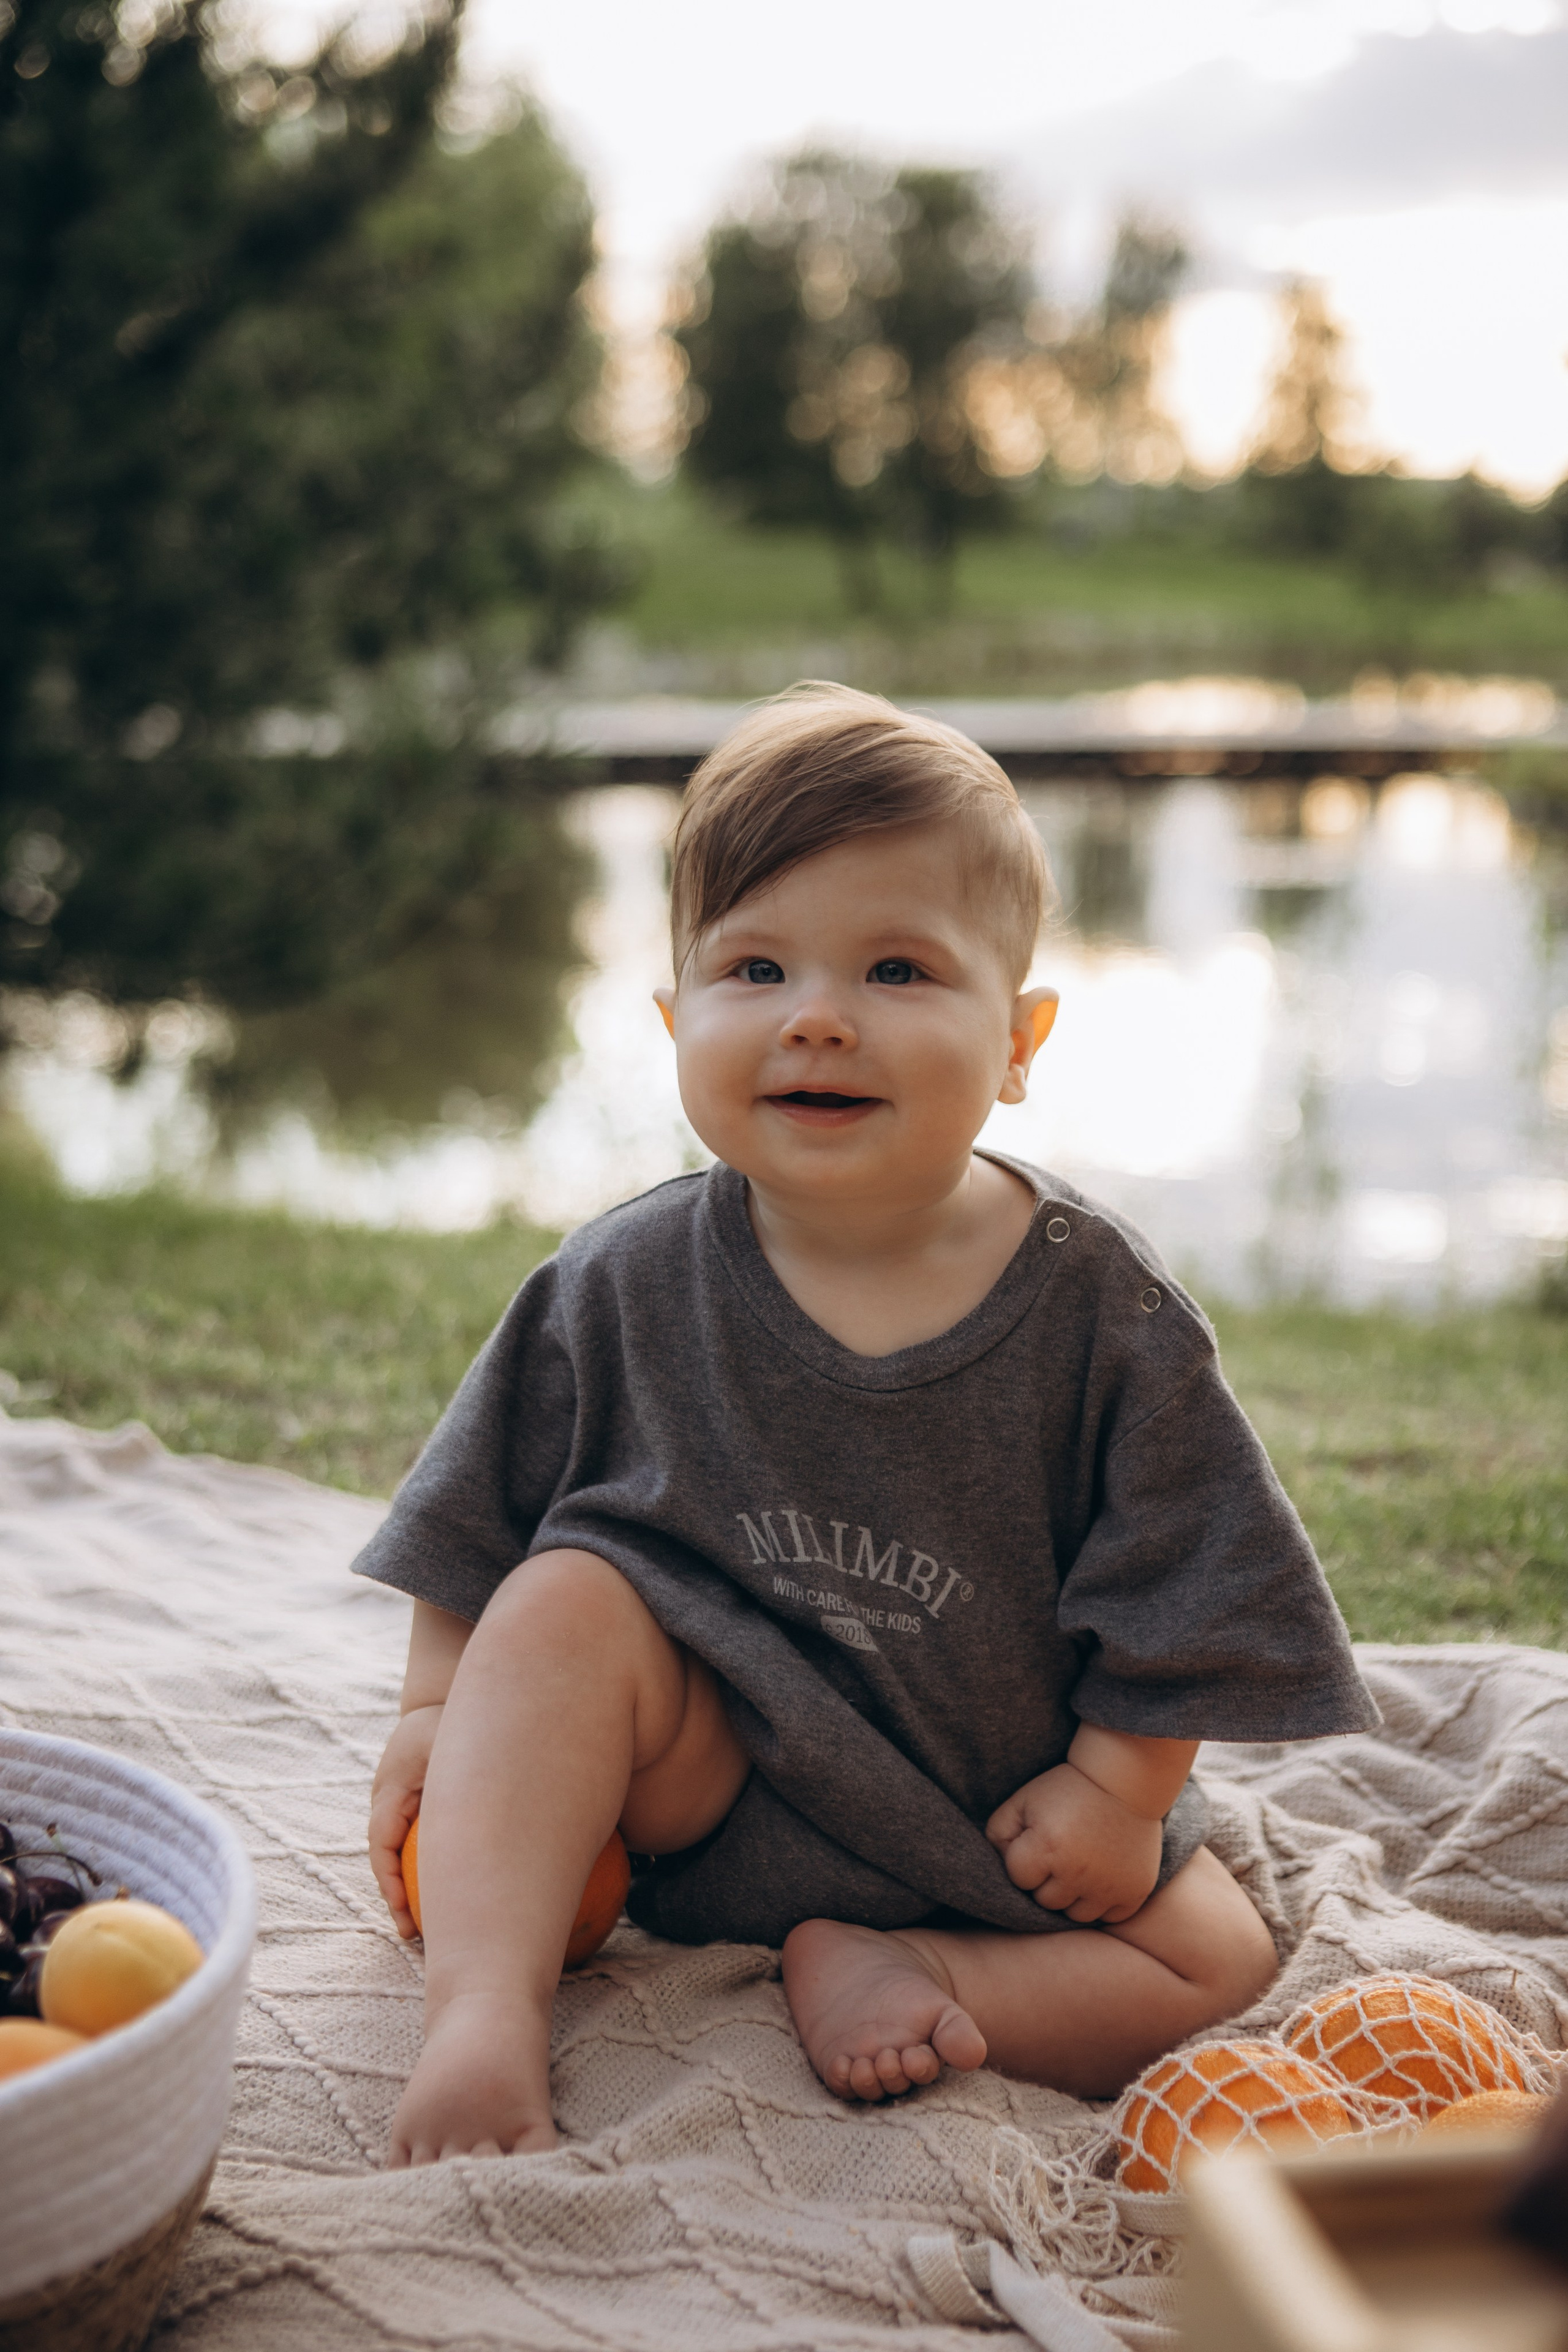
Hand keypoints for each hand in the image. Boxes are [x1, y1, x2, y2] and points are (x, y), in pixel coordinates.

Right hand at [369, 1704, 442, 1937]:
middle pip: (387, 1859)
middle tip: (414, 1933)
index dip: (391, 1881)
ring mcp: (398, 1807)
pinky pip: (414, 1846)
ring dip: (409, 1889)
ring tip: (427, 1928)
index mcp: (390, 1789)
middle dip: (397, 1898)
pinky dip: (423, 1871)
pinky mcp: (413, 1810)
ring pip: (398, 1856)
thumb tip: (467, 1812)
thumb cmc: (447, 1719)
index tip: (406, 1911)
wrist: (440, 1699)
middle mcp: (388, 1802)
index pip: (382, 1844)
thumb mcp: (446, 1739)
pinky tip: (445, 1896)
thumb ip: (452, 1770)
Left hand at [985, 1761, 1161, 1924]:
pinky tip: (1100, 1877)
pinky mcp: (1134, 1891)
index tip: (1038, 1839)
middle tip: (1060, 1852)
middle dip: (1046, 1880)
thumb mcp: (1023, 1800)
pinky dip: (1102, 1903)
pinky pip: (1109, 1917)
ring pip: (1075, 1915)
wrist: (1124, 1781)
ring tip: (1079, 1865)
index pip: (1018, 1878)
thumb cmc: (1067, 1789)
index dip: (1024, 1858)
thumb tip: (1001, 1867)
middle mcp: (1078, 1872)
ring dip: (1072, 1895)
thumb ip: (999, 1834)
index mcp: (1047, 1847)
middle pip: (1046, 1901)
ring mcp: (1109, 1886)